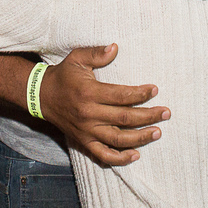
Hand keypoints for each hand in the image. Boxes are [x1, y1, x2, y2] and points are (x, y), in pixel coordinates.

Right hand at [39, 44, 168, 165]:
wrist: (42, 96)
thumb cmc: (64, 75)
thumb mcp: (77, 58)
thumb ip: (96, 54)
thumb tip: (115, 48)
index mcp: (89, 93)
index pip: (121, 96)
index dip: (140, 94)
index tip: (155, 90)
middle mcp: (89, 114)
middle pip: (125, 119)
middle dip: (149, 116)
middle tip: (166, 113)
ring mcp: (87, 131)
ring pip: (118, 139)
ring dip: (140, 138)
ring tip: (157, 132)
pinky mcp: (84, 142)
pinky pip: (104, 155)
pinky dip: (120, 158)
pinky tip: (136, 154)